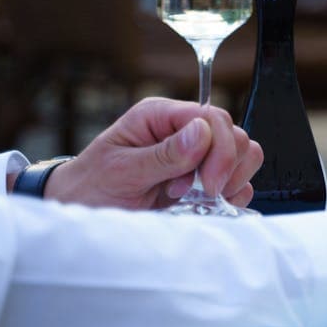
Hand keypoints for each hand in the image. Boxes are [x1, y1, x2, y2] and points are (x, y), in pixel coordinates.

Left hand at [44, 98, 263, 209]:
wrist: (82, 211)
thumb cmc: (92, 186)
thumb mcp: (121, 170)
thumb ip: (162, 154)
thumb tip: (201, 133)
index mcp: (161, 115)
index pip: (212, 118)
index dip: (219, 150)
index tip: (207, 185)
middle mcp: (183, 129)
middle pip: (234, 133)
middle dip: (225, 166)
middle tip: (200, 193)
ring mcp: (197, 154)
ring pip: (245, 152)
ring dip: (231, 179)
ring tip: (199, 197)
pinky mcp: (204, 178)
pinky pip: (239, 179)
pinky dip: (232, 194)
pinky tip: (205, 204)